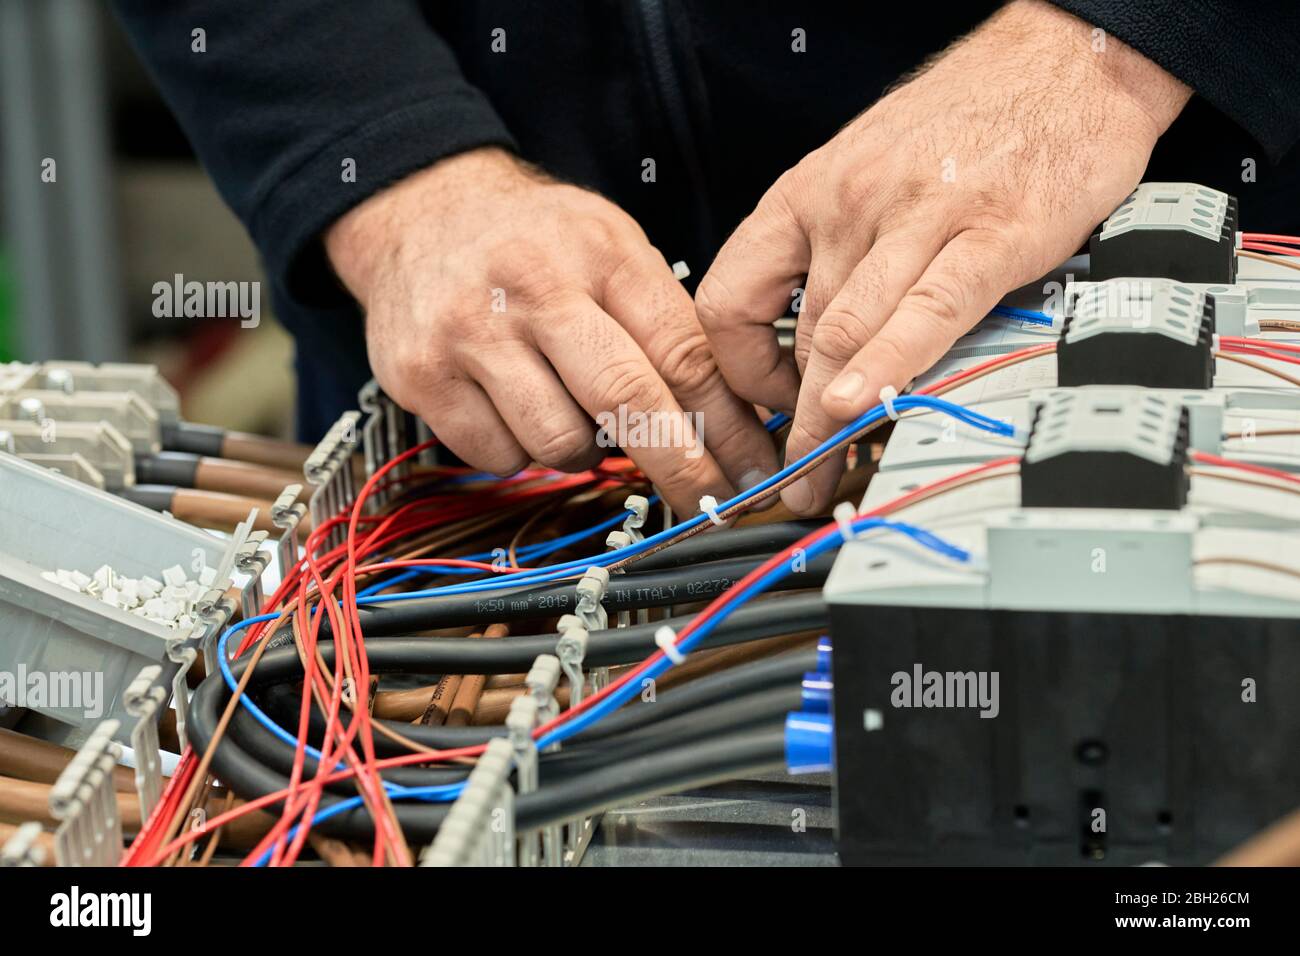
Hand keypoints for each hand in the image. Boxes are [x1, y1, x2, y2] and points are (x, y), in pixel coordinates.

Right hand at [326, 147, 777, 513]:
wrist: (420, 212)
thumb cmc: (532, 240)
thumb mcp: (610, 248)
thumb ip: (665, 322)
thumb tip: (732, 417)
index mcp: (600, 254)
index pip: (681, 351)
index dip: (727, 423)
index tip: (751, 468)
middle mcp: (535, 290)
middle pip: (627, 401)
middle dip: (680, 466)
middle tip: (708, 500)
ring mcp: (472, 335)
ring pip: (560, 443)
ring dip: (583, 451)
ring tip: (573, 412)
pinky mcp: (423, 377)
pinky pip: (498, 456)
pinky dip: (520, 450)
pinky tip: (516, 408)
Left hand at [695, 0, 1189, 514]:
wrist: (1066, 61)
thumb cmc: (967, 121)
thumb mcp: (864, 172)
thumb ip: (836, 254)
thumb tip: (816, 346)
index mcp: (809, 192)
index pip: (734, 299)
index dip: (739, 369)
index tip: (762, 406)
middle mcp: (850, 204)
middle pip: (799, 336)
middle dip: (790, 424)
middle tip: (792, 481)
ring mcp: (919, 218)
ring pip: (846, 333)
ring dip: (828, 420)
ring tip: (823, 474)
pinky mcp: (991, 235)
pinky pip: (927, 312)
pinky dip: (890, 365)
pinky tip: (865, 407)